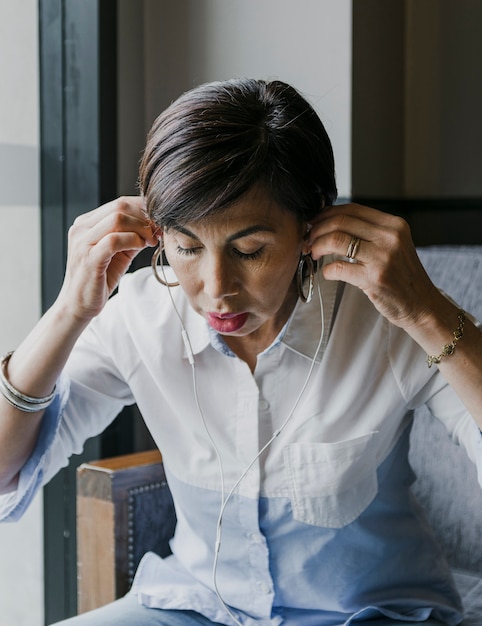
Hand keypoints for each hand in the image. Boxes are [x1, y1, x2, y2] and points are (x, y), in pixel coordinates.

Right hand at [57, 196, 158, 322]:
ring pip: (117, 219)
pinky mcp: (89, 258)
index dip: (143, 209)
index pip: (119, 203)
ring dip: (141, 228)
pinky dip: (133, 240)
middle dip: (144, 217)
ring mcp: (82, 242)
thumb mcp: (118, 253)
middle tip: (157, 232)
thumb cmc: (98, 279)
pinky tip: (141, 247)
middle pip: (119, 207)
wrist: (78, 305)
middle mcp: (81, 228)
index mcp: (86, 223)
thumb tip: (154, 225)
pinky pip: (114, 240)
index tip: (158, 221)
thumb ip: (132, 236)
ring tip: (150, 241)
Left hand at [307, 204, 440, 328]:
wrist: (421, 304)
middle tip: (308, 239)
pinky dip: (327, 270)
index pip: (352, 209)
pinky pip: (338, 268)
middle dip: (317, 229)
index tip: (314, 223)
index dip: (327, 214)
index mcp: (394, 225)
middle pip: (341, 222)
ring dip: (317, 246)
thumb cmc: (402, 276)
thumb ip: (368, 232)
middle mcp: (390, 238)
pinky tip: (327, 273)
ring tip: (313, 253)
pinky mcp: (374, 279)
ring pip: (336, 240)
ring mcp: (383, 258)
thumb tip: (330, 222)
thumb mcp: (393, 245)